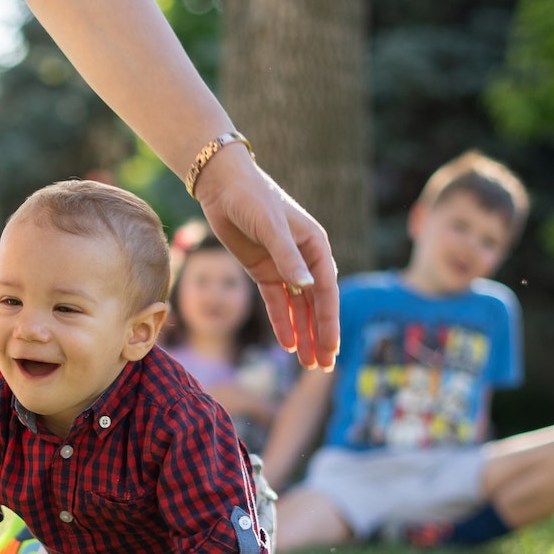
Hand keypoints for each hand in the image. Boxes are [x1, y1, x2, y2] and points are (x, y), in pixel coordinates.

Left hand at [194, 150, 339, 370]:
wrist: (223, 187)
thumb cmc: (252, 198)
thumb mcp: (270, 227)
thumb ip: (288, 258)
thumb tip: (308, 288)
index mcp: (315, 246)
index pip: (326, 291)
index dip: (328, 322)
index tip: (331, 348)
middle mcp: (303, 259)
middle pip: (316, 304)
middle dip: (320, 335)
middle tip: (324, 366)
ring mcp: (283, 266)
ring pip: (298, 308)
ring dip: (303, 334)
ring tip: (308, 363)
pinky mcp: (263, 270)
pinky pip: (276, 303)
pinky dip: (282, 323)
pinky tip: (287, 345)